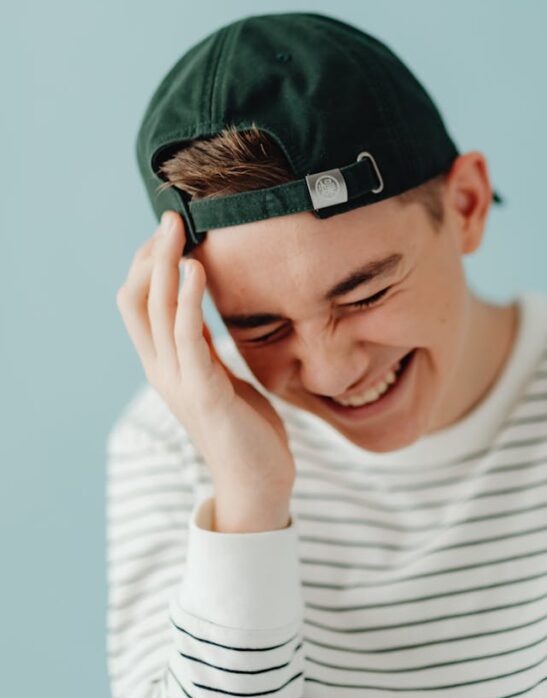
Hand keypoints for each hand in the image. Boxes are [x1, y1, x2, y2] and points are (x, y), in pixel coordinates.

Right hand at [115, 211, 294, 531]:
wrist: (258, 483)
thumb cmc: (244, 426)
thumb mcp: (217, 373)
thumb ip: (200, 341)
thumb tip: (196, 301)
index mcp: (164, 364)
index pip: (137, 303)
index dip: (145, 263)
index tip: (167, 230)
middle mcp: (162, 369)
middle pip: (136, 299)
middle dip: (149, 253)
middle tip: (169, 214)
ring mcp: (178, 381)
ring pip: (156, 311)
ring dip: (163, 265)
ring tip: (176, 230)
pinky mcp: (203, 392)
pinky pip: (187, 337)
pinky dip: (187, 299)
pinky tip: (195, 270)